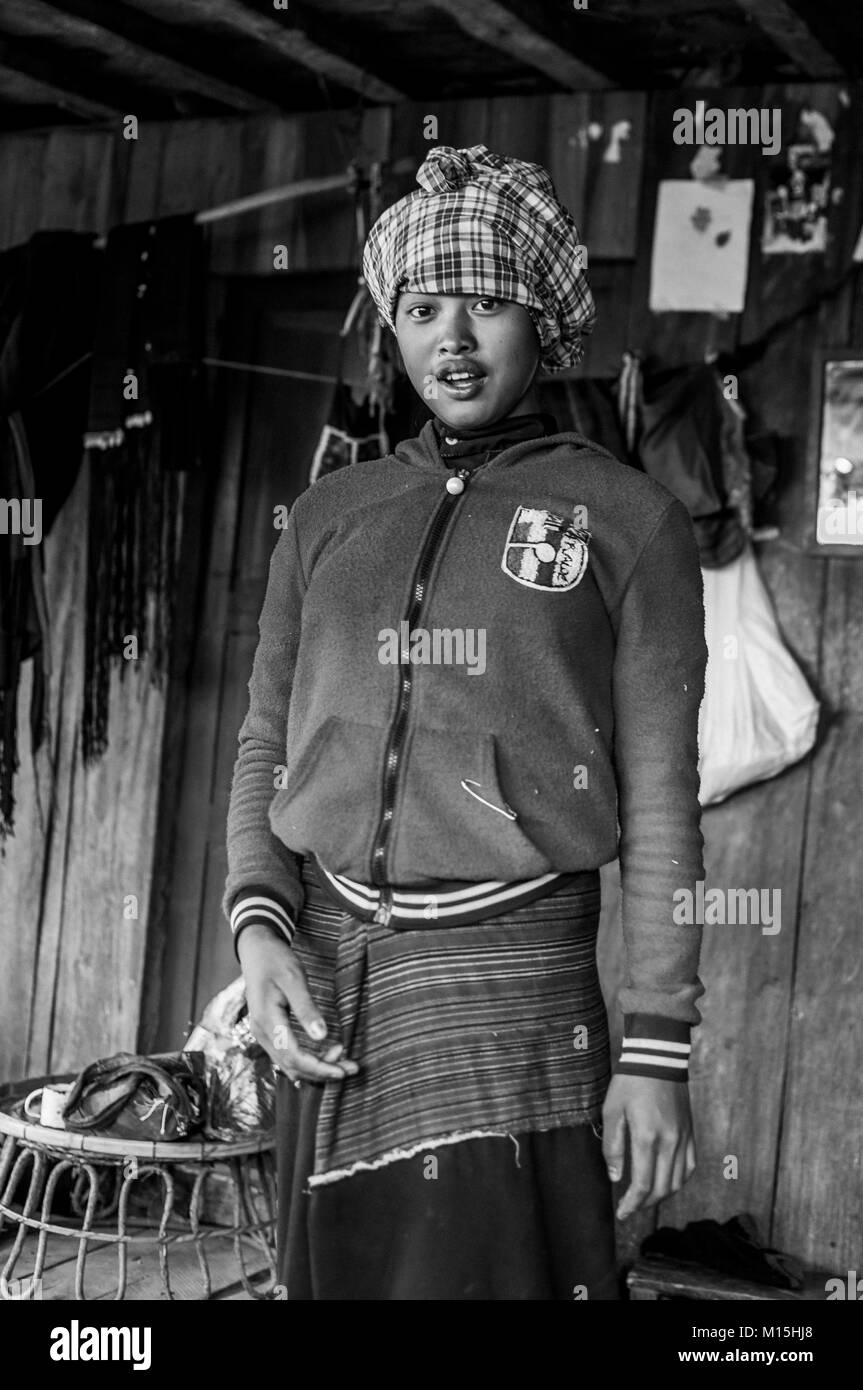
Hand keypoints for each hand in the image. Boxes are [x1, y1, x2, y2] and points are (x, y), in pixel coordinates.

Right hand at [237, 924, 359, 1084]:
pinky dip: (307, 1061)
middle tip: (352, 1068)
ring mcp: (263, 1034)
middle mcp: (262, 1032)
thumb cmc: (275, 960)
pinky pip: (287, 1056)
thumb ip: (306, 1007)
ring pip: (289, 1064)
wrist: (256, 950)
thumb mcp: (293, 978)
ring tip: (344, 1063)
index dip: (319, 1067)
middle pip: (292, 1066)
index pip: (294, 1056)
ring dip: (316, 1069)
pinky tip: (326, 1056)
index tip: (344, 1070)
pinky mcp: (269, 1032)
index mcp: (267, 1020)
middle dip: (322, 1072)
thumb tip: (321, 1035)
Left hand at [602, 1073, 695, 1219]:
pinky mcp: (690, 1133)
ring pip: (678, 1182)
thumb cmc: (630, 1082)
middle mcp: (670, 1142)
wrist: (659, 1058)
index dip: (632, 1204)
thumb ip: (613, 1148)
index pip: (643, 1185)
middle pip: (662, 1189)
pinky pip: (689, 1167)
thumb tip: (616, 1178)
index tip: (621, 1213)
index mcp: (648, 1137)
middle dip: (645, 1205)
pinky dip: (678, 1181)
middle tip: (630, 1209)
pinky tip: (666, 1182)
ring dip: (661, 1196)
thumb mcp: (611, 1111)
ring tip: (645, 1199)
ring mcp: (684, 1138)